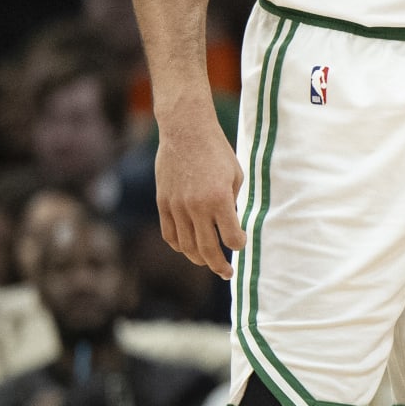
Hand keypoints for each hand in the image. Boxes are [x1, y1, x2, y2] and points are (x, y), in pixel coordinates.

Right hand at [155, 108, 245, 278]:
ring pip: (186, 247)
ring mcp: (177, 207)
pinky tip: (188, 248)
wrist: (186, 131)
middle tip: (228, 273)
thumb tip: (229, 225)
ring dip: (199, 259)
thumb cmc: (216, 151)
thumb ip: (232, 202)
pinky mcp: (163, 203)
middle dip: (220, 265)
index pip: (231, 237)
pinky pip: (170, 234)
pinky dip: (180, 246)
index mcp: (219, 200)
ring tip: (208, 262)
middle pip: (208, 250)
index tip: (241, 243)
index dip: (239, 244)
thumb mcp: (235, 175)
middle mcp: (196, 208)